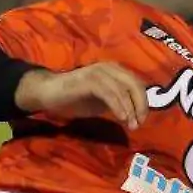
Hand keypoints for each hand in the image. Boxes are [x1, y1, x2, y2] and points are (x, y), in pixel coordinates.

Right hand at [14, 63, 149, 129]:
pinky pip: (110, 93)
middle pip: (134, 84)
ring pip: (123, 89)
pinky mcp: (89, 80)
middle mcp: (109, 68)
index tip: (141, 120)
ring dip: (130, 109)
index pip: (137, 84)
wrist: (49, 93)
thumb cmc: (75, 98)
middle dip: (140, 105)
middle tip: (139, 123)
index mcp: (115, 71)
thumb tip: (135, 113)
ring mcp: (99, 72)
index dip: (143, 102)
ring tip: (131, 124)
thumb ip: (118, 103)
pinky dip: (119, 106)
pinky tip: (122, 118)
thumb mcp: (102, 101)